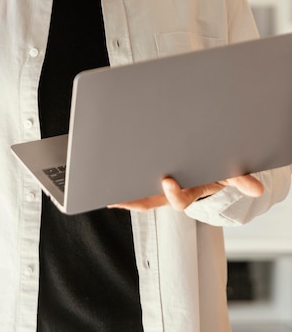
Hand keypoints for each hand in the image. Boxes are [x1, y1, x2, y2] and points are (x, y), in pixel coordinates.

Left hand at [108, 174, 263, 211]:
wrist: (212, 162)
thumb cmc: (218, 167)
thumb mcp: (229, 171)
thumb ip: (239, 178)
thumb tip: (256, 187)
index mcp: (190, 190)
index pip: (180, 198)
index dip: (174, 193)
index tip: (167, 182)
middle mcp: (172, 190)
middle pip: (151, 199)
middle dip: (135, 199)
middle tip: (119, 196)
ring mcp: (159, 184)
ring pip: (139, 192)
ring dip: (123, 191)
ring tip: (106, 186)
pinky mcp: (150, 175)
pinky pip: (133, 181)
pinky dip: (121, 180)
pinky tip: (106, 176)